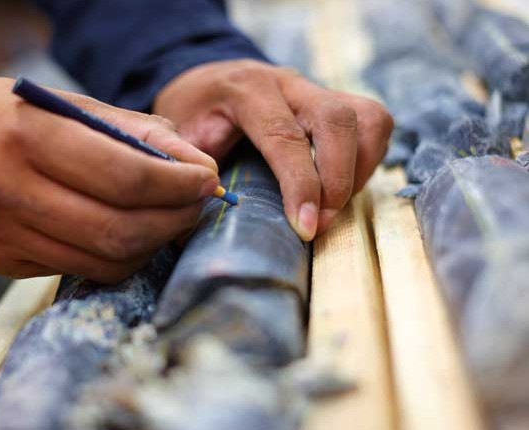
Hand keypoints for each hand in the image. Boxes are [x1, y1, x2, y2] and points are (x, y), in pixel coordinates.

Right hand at [0, 77, 218, 281]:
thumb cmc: (10, 117)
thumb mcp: (70, 105)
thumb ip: (138, 134)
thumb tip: (198, 169)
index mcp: (26, 134)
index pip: (125, 176)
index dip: (178, 186)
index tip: (206, 182)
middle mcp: (8, 189)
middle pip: (120, 229)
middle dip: (174, 220)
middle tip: (194, 205)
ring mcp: (2, 234)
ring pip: (106, 260)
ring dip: (154, 243)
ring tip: (167, 218)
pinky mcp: (3, 263)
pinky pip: (83, 270)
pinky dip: (120, 255)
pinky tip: (128, 232)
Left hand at [154, 60, 392, 240]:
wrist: (206, 85)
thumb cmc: (193, 118)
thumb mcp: (176, 140)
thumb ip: (190, 168)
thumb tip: (206, 211)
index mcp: (246, 90)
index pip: (284, 136)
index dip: (300, 185)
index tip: (304, 227)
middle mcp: (288, 83)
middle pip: (337, 120)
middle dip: (338, 181)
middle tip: (319, 224)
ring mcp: (316, 89)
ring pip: (367, 118)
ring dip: (358, 172)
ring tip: (330, 208)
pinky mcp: (335, 101)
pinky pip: (372, 125)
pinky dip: (365, 162)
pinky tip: (339, 188)